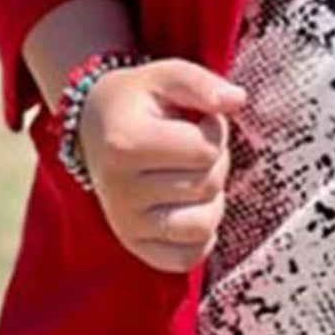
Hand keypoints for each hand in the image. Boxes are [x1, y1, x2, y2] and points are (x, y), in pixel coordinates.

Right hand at [78, 57, 242, 273]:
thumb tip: (238, 99)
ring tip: (193, 175)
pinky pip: (187, 258)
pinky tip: (191, 205)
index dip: (214, 130)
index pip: (204, 150)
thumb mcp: (166, 75)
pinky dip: (201, 236)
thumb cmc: (139, 99)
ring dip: (212, 199)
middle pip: (207, 186)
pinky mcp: (133, 244)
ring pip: (202, 226)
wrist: (96, 124)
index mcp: (124, 144)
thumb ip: (203, 83)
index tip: (195, 120)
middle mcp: (119, 189)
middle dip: (215, 161)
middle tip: (192, 145)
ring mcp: (124, 222)